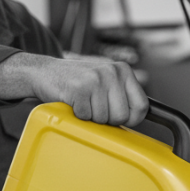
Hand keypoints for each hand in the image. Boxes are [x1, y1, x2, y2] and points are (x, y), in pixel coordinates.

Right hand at [0, 52, 147, 126]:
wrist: (47, 72)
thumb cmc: (79, 81)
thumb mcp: (105, 81)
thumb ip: (122, 95)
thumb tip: (138, 117)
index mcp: (123, 70)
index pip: (142, 105)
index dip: (133, 119)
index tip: (122, 119)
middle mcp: (112, 72)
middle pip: (122, 116)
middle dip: (108, 120)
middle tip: (95, 109)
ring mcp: (95, 79)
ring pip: (103, 118)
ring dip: (91, 117)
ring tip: (84, 103)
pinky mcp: (79, 88)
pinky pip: (86, 117)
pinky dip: (78, 115)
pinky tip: (74, 102)